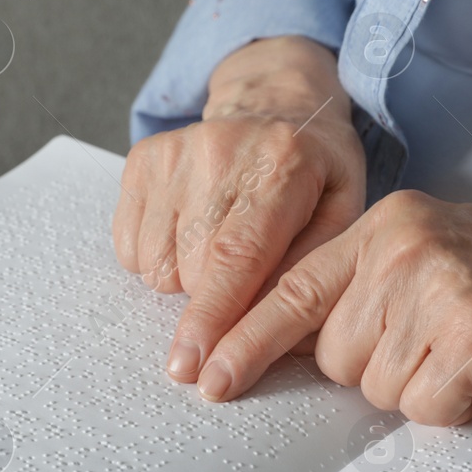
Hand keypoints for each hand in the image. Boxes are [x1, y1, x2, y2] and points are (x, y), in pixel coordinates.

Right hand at [113, 36, 365, 382]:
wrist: (275, 103)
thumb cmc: (314, 172)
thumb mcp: (343, 214)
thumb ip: (311, 272)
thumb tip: (274, 333)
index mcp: (282, 166)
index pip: (236, 256)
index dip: (212, 319)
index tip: (193, 369)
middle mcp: (220, 152)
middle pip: (192, 271)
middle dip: (213, 302)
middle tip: (243, 279)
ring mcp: (174, 152)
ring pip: (155, 265)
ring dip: (183, 279)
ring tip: (217, 247)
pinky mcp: (142, 159)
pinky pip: (128, 247)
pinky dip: (155, 257)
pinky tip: (189, 231)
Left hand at [194, 190, 471, 424]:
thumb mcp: (430, 254)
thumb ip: (362, 285)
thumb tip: (290, 344)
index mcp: (382, 224)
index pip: (289, 290)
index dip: (243, 340)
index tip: (202, 378)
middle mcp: (400, 248)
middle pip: (334, 358)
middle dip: (380, 369)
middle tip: (441, 343)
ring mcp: (435, 287)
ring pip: (377, 390)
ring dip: (422, 389)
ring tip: (470, 353)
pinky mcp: (471, 334)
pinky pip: (425, 408)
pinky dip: (456, 407)